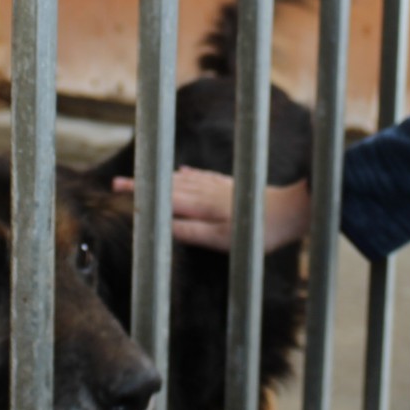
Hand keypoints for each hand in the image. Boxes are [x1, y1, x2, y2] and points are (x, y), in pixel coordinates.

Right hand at [110, 169, 311, 252]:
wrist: (294, 209)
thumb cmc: (258, 230)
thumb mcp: (223, 239)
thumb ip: (192, 231)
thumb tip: (163, 226)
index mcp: (200, 205)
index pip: (162, 198)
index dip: (140, 195)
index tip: (116, 191)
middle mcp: (206, 191)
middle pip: (168, 185)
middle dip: (143, 184)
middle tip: (118, 183)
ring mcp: (219, 185)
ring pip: (183, 179)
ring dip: (161, 178)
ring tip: (144, 177)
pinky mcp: (231, 185)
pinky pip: (202, 176)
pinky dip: (188, 174)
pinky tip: (184, 171)